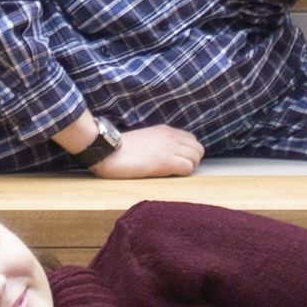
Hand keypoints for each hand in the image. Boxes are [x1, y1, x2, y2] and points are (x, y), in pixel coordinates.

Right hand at [89, 122, 203, 178]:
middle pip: (198, 148)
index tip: (178, 160)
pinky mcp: (166, 161)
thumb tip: (166, 153)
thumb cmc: (121, 150)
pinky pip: (188, 168)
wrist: (108, 151)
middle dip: (192, 160)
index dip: (188, 152)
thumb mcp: (145, 138)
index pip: (192, 139)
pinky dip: (182, 174)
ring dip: (188, 167)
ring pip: (196, 158)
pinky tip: (168, 175)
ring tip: (172, 173)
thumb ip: (159, 142)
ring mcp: (169, 148)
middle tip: (178, 169)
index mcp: (166, 130)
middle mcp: (171, 136)